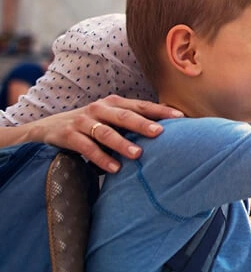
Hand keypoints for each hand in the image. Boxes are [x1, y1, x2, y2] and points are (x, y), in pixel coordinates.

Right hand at [21, 94, 182, 172]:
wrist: (49, 127)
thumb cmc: (91, 125)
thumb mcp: (111, 119)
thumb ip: (132, 122)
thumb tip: (168, 133)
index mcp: (115, 103)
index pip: (142, 106)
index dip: (161, 110)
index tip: (181, 116)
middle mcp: (100, 108)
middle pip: (125, 116)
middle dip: (143, 124)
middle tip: (159, 133)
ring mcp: (83, 121)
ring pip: (106, 132)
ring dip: (122, 144)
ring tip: (138, 155)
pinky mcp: (68, 135)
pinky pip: (87, 148)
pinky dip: (101, 158)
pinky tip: (114, 168)